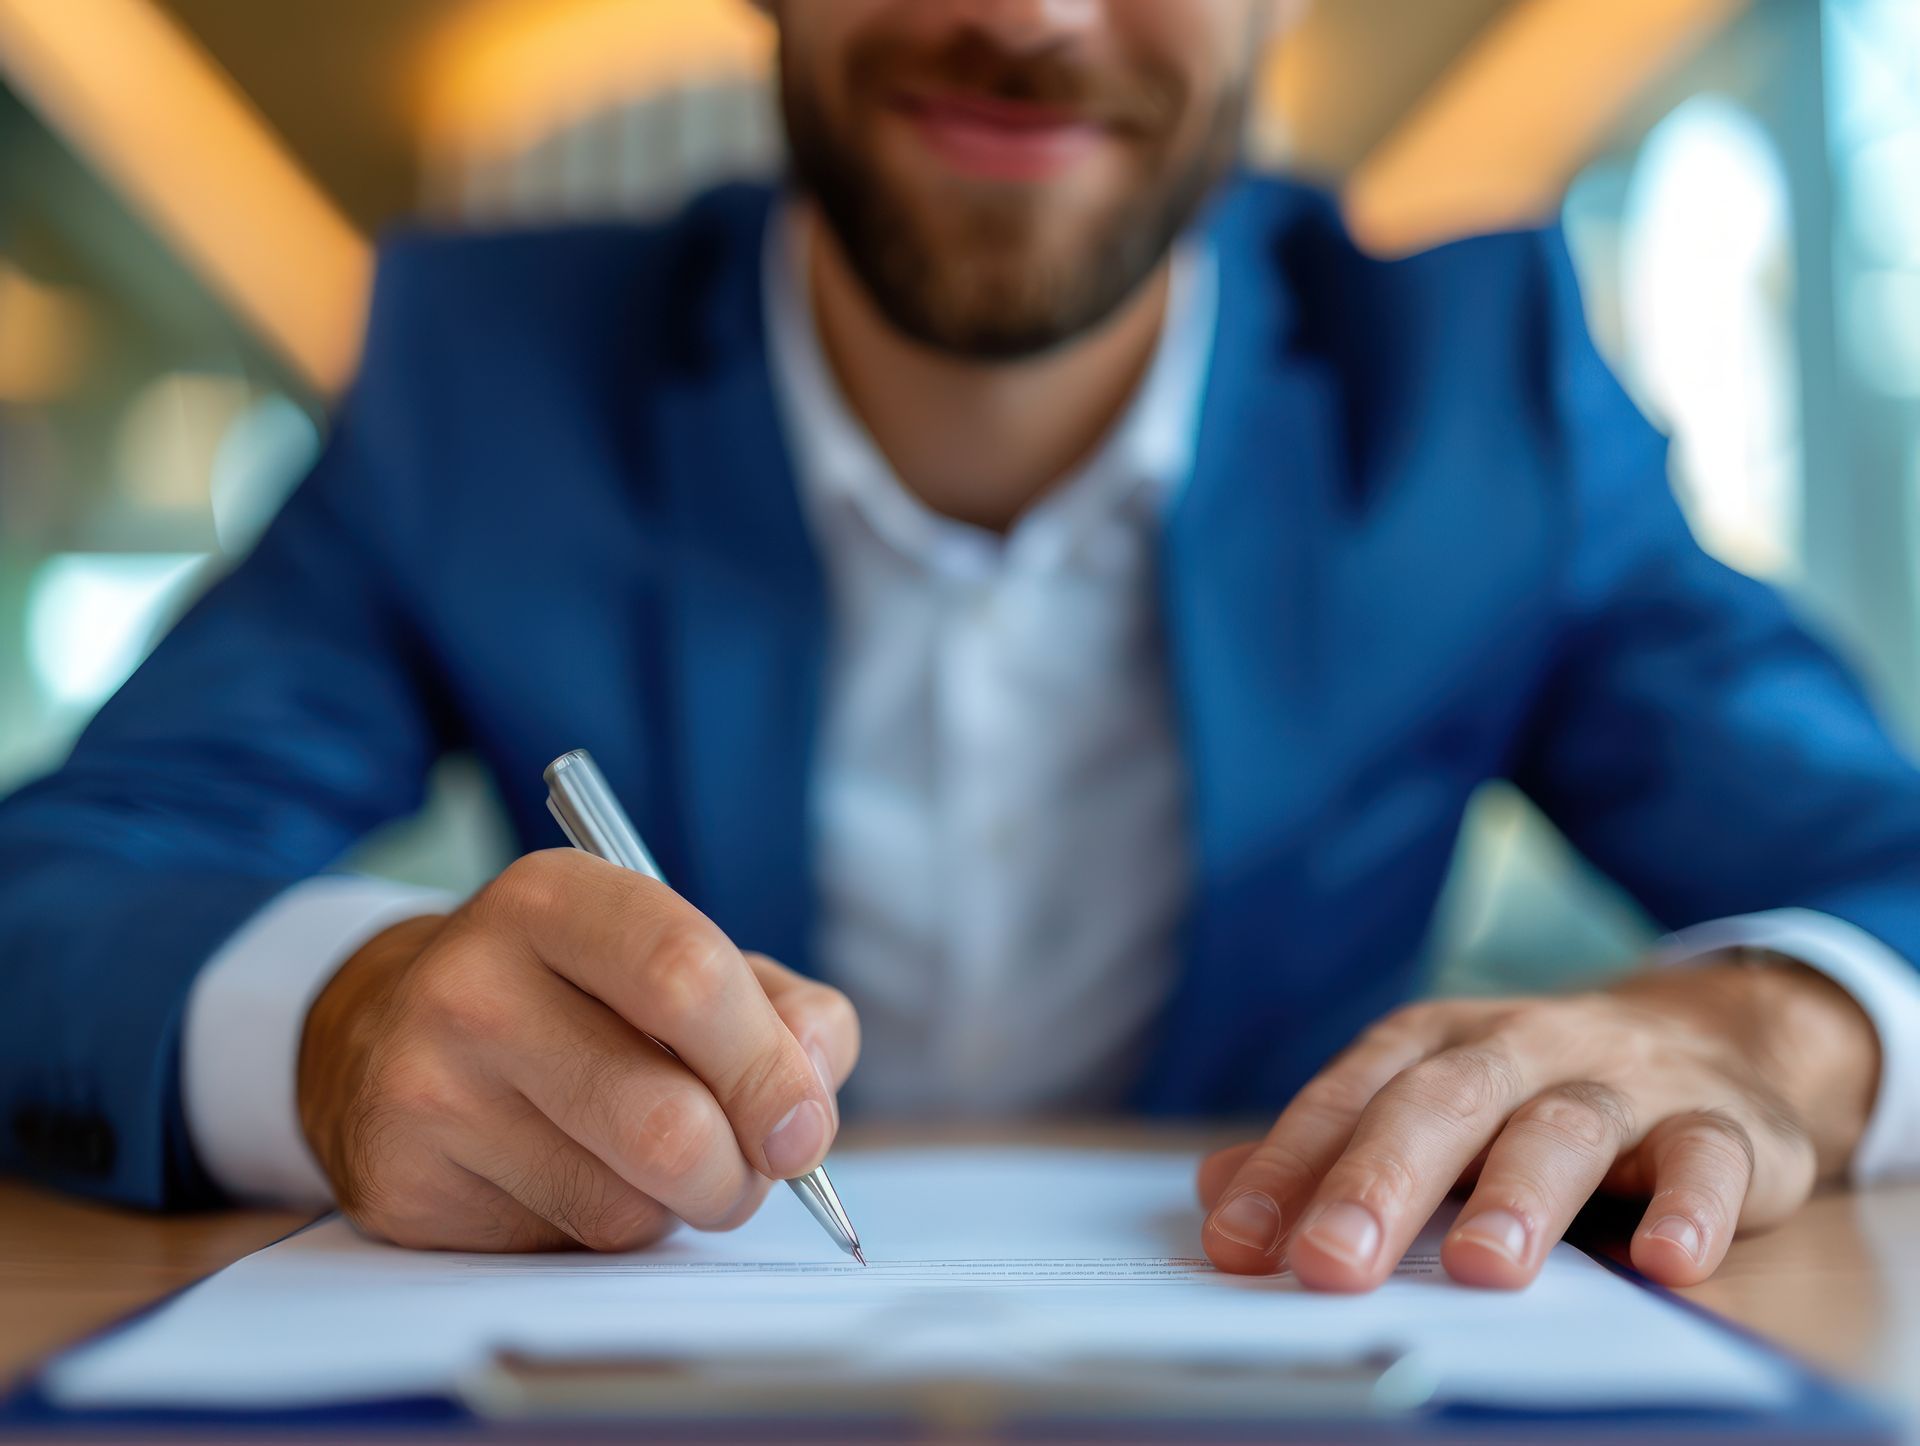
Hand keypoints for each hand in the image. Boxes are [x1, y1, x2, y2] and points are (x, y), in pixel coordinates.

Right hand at [297, 850, 858, 1250]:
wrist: (388, 1032)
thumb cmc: (578, 997)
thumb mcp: (677, 959)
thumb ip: (779, 1010)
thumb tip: (810, 1099)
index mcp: (555, 899)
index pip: (688, 974)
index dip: (769, 1067)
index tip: (805, 1127)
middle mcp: (475, 984)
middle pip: (665, 1120)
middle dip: (741, 1170)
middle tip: (752, 1166)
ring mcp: (429, 1087)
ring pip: (625, 1204)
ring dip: (679, 1206)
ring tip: (653, 1160)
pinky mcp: (405, 1185)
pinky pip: (567, 1246)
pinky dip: (609, 1233)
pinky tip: (574, 1178)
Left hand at [1197, 957, 1878, 1289]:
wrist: (1712, 1035)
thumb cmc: (1532, 1089)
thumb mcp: (1428, 1101)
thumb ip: (1330, 1147)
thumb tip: (1214, 1189)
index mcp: (1432, 1044)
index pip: (1346, 1101)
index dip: (1287, 1169)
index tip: (1235, 1244)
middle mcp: (1517, 1046)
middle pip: (1441, 1105)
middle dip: (1381, 1182)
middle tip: (1330, 1264)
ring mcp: (1621, 1080)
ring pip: (1564, 1126)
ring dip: (1522, 1193)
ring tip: (1486, 1267)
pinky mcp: (1721, 1124)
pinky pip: (1707, 1158)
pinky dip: (1692, 1206)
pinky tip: (1669, 1262)